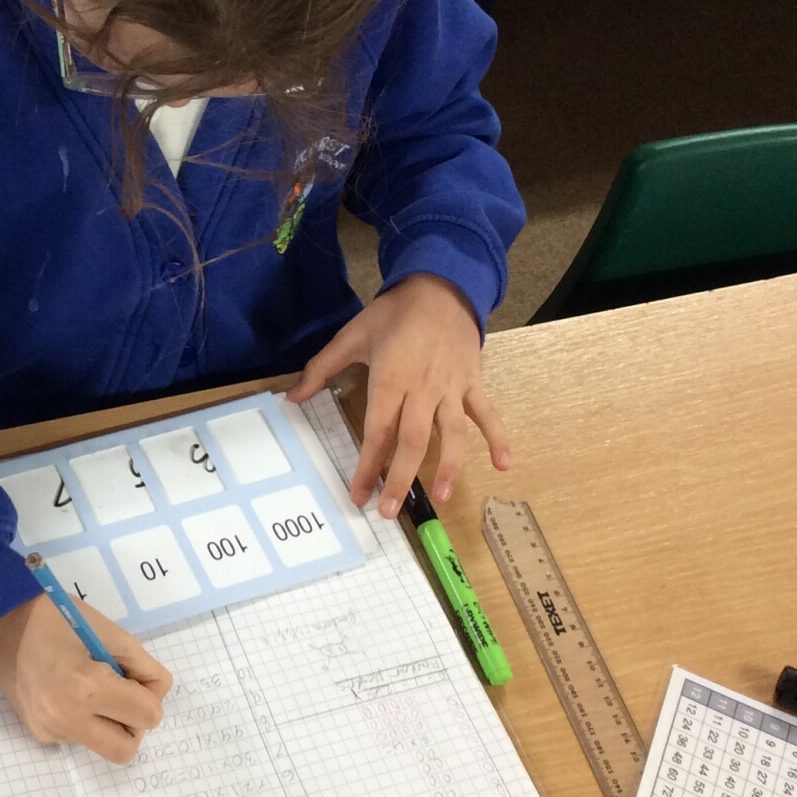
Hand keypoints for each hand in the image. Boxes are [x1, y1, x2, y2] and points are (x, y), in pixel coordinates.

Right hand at [0, 595, 172, 763]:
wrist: (3, 621)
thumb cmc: (60, 618)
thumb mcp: (112, 633)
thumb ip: (144, 667)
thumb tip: (157, 695)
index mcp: (85, 687)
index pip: (147, 716)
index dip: (149, 694)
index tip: (131, 674)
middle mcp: (65, 719)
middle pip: (126, 749)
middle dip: (132, 723)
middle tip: (119, 691)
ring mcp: (49, 730)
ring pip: (103, 745)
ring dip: (109, 723)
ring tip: (90, 687)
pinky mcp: (39, 733)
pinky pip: (80, 737)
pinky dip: (86, 720)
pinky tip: (68, 691)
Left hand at [287, 273, 510, 516]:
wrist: (441, 285)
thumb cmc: (393, 314)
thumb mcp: (352, 336)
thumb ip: (321, 369)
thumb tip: (293, 399)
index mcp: (391, 379)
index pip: (377, 431)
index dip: (367, 466)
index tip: (357, 495)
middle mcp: (423, 389)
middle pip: (413, 441)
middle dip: (401, 478)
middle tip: (389, 511)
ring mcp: (452, 388)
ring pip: (452, 433)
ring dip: (450, 467)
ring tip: (442, 497)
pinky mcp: (473, 382)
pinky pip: (487, 413)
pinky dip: (498, 437)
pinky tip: (504, 465)